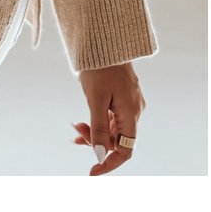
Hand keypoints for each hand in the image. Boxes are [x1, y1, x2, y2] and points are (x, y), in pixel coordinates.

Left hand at [71, 62, 145, 176]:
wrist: (104, 39)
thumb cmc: (99, 67)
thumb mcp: (95, 98)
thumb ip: (99, 127)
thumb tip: (99, 155)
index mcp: (131, 113)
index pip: (125, 150)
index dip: (109, 163)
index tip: (91, 172)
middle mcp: (134, 110)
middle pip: (117, 140)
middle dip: (96, 141)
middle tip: (76, 130)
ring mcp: (129, 103)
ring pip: (113, 129)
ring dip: (95, 132)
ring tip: (75, 126)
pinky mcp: (122, 97)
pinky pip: (111, 118)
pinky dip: (97, 122)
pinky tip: (82, 123)